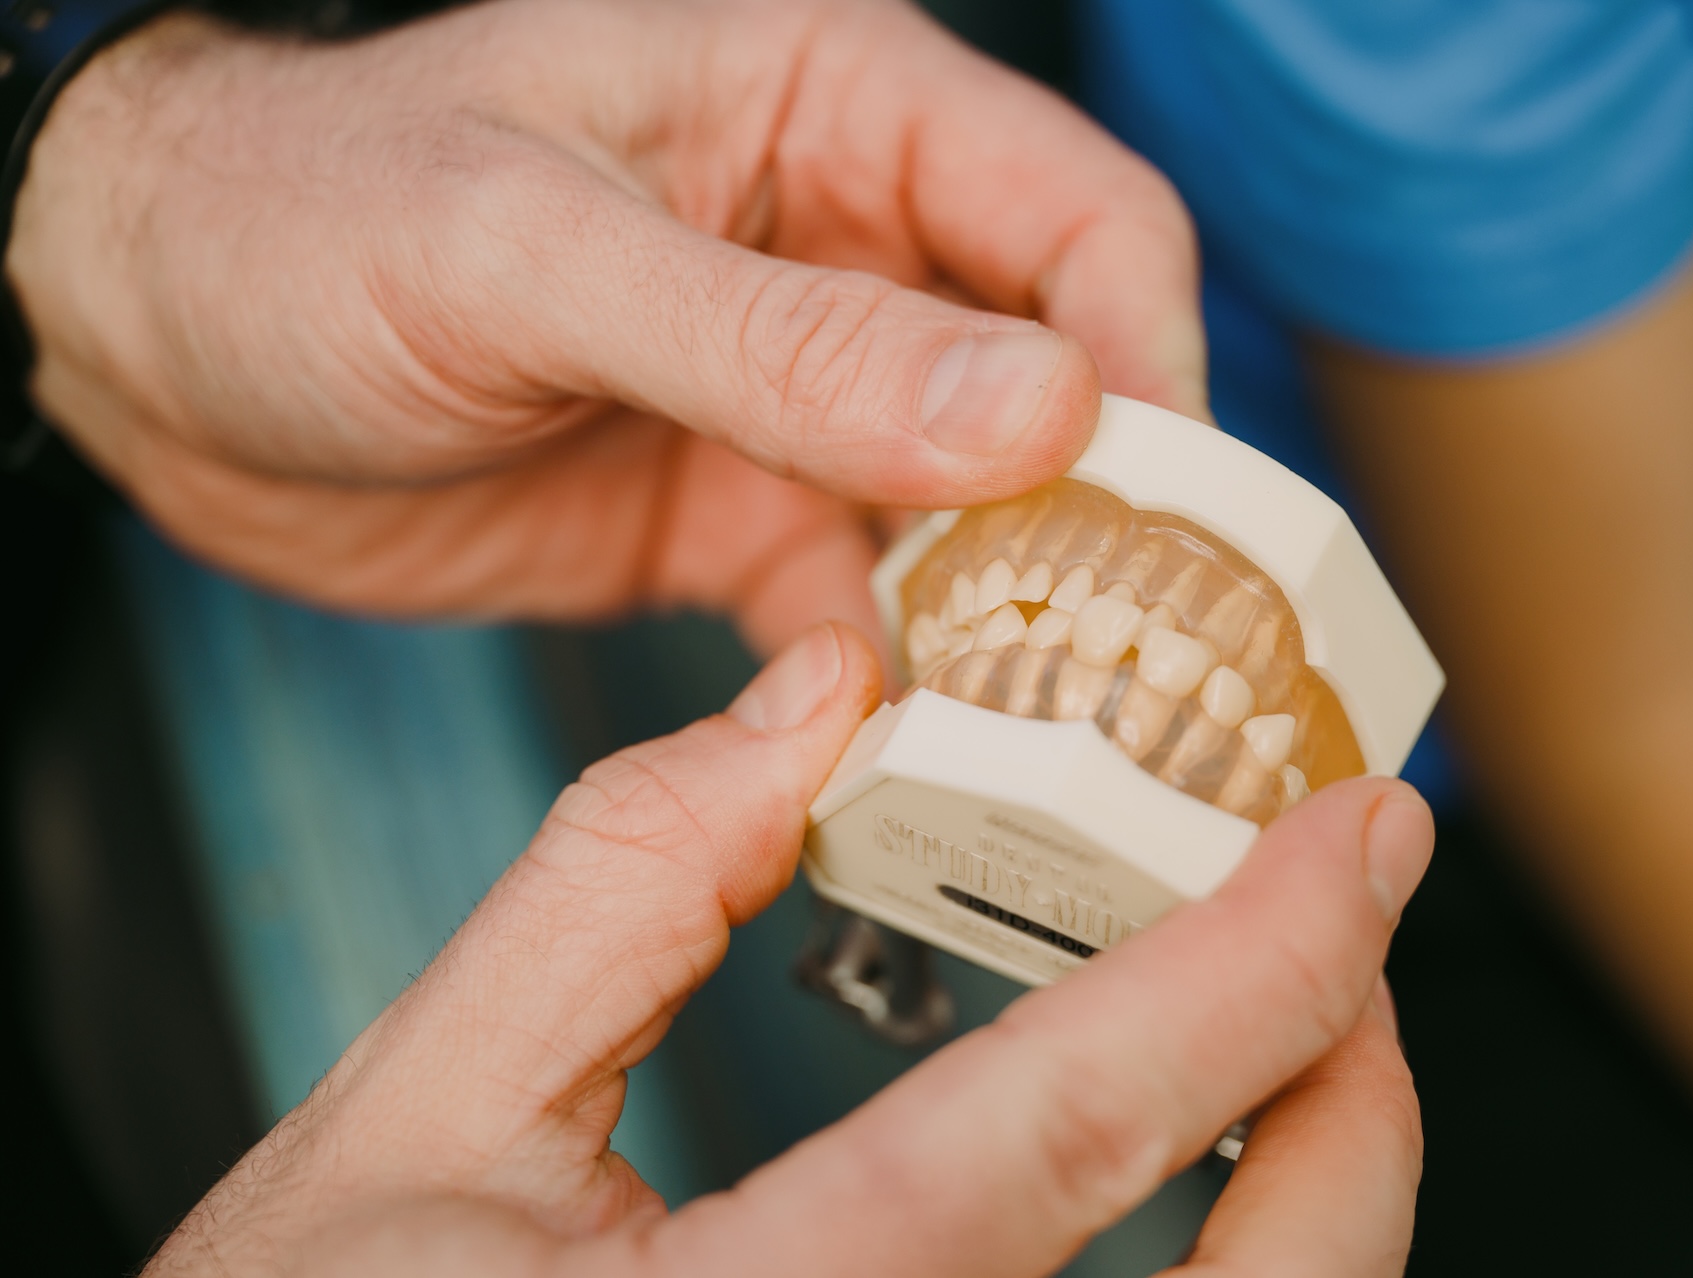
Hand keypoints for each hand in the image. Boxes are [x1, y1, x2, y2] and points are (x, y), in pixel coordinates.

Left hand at [7, 0, 1203, 651]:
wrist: (161, 343)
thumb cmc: (310, 214)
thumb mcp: (535, 253)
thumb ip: (784, 338)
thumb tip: (1035, 411)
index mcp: (829, 110)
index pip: (1075, 223)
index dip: (1144, 363)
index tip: (1171, 514)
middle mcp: (845, 255)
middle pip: (1058, 382)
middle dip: (1106, 516)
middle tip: (1132, 656)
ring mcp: (800, 402)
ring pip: (977, 515)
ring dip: (1011, 619)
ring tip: (1031, 728)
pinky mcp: (738, 520)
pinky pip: (864, 611)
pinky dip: (893, 683)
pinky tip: (891, 746)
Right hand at [143, 623, 1430, 1276]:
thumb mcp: (407, 1121)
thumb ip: (611, 889)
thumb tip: (813, 712)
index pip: (1065, 1128)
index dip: (1255, 962)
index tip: (1361, 833)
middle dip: (1351, 1105)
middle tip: (1351, 935)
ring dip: (1319, 1203)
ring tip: (1282, 1043)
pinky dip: (1234, 1275)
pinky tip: (1185, 1189)